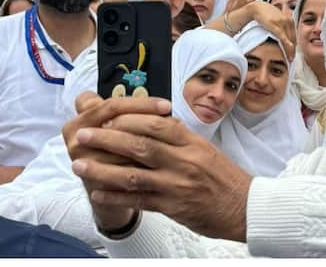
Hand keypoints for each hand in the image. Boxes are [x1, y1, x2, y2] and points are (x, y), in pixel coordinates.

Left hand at [69, 108, 251, 241]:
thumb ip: (180, 138)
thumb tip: (154, 122)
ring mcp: (178, 184)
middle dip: (107, 138)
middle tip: (83, 135)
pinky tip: (97, 194)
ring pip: (133, 173)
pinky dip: (115, 197)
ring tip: (80, 165)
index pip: (157, 123)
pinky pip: (139, 200)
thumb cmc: (225, 178)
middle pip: (140, 144)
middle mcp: (184, 160)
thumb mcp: (206, 150)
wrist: (245, 207)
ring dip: (102, 169)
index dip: (129, 118)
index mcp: (193, 142)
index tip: (107, 117)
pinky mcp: (174, 207)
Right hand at [247, 1, 295, 60]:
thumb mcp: (278, 20)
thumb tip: (284, 38)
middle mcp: (288, 21)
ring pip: (289, 39)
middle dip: (293, 50)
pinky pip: (283, 37)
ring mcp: (282, 23)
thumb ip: (283, 27)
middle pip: (293, 39)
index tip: (293, 54)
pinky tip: (289, 49)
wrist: (258, 8)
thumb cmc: (267, 15)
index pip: (294, 36)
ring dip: (290, 50)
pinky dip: (287, 44)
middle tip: (292, 59)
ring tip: (289, 58)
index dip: (294, 46)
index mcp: (290, 21)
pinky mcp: (275, 25)